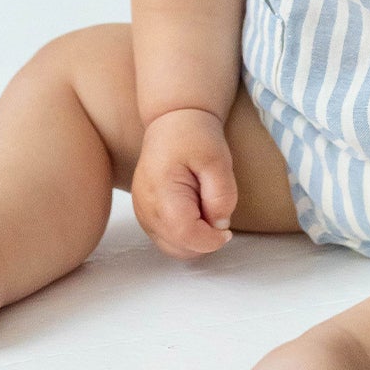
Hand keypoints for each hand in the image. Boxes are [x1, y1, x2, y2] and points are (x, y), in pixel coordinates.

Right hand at [131, 107, 237, 259]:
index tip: (226, 229)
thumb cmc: (194, 136)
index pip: (185, 235)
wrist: (173, 121)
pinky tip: (195, 211)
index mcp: (161, 192)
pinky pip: (167, 238)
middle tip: (216, 213)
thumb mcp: (217, 160)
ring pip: (173, 248)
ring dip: (195, 238)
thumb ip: (221, 196)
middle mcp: (145, 208)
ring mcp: (142, 213)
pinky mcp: (145, 215)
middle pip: (178, 248)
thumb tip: (219, 226)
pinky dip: (185, 234)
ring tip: (205, 208)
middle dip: (203, 240)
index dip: (211, 240)